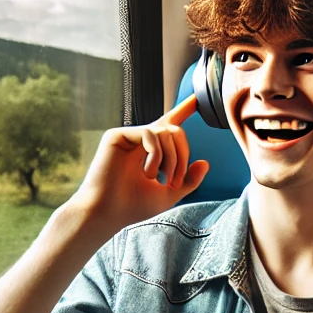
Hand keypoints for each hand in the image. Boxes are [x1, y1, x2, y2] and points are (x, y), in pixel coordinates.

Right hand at [66, 95, 210, 236]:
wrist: (107, 213)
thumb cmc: (133, 207)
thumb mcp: (168, 195)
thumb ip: (188, 180)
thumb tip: (205, 163)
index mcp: (150, 152)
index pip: (169, 126)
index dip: (183, 110)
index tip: (196, 99)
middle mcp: (139, 141)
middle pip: (174, 130)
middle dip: (183, 155)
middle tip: (175, 180)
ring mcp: (127, 136)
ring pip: (166, 132)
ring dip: (172, 159)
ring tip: (161, 179)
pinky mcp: (116, 135)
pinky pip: (149, 134)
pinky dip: (156, 154)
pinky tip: (147, 173)